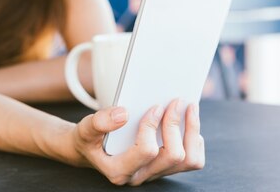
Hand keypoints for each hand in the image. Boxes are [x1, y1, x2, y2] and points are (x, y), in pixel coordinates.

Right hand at [71, 99, 204, 185]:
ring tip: (188, 109)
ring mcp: (154, 173)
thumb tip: (123, 114)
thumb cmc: (89, 139)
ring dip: (191, 133)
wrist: (91, 148)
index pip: (147, 151)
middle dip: (175, 126)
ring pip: (188, 160)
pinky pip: (193, 160)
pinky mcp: (165, 168)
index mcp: (119, 170)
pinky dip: (194, 140)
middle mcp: (139, 176)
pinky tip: (186, 123)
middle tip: (174, 102)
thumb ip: (99, 122)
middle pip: (173, 156)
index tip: (154, 107)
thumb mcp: (85, 129)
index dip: (153, 127)